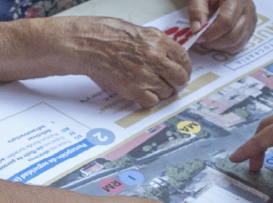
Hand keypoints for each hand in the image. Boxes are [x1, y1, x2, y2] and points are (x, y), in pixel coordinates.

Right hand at [59, 17, 191, 107]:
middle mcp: (154, 57)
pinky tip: (142, 93)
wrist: (87, 44)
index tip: (183, 74)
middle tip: (172, 85)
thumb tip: (168, 56)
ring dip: (162, 92)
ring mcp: (144, 74)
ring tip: (152, 88)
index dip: (185, 69)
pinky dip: (149, 100)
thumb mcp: (138, 32)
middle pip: (179, 77)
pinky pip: (152, 101)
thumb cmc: (106, 35)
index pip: (183, 58)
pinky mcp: (133, 89)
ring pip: (166, 91)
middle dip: (177, 83)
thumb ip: (156, 44)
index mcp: (157, 40)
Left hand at [185, 0, 255, 53]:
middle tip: (199, 39)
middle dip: (214, 42)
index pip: (227, 22)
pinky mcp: (251, 27)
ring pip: (237, 42)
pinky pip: (240, 44)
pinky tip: (216, 40)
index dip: (211, 33)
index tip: (196, 35)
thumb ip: (197, 9)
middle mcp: (248, 8)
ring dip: (219, 46)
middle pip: (234, 35)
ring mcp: (251, 19)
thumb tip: (197, 29)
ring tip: (207, 39)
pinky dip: (226, 47)